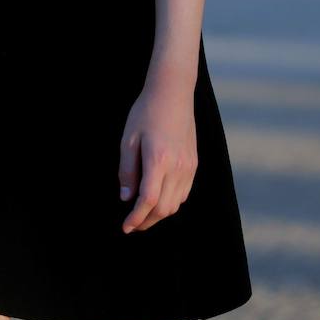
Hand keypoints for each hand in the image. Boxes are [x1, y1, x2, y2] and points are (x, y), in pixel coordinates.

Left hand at [118, 67, 197, 233]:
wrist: (172, 93)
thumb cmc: (146, 113)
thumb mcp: (128, 139)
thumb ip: (127, 171)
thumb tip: (126, 198)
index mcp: (158, 160)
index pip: (148, 201)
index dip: (136, 218)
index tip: (125, 227)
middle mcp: (177, 167)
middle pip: (164, 209)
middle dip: (146, 221)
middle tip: (132, 224)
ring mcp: (189, 167)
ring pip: (175, 204)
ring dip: (159, 214)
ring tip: (143, 214)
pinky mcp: (194, 164)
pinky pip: (184, 193)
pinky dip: (171, 202)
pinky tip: (159, 199)